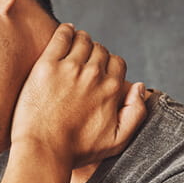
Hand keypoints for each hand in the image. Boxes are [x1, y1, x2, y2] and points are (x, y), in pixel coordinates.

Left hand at [10, 23, 147, 168]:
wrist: (44, 151)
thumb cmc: (78, 150)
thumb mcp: (117, 141)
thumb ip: (136, 114)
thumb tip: (140, 86)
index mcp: (111, 89)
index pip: (117, 63)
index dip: (110, 66)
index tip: (100, 71)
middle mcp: (94, 75)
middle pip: (100, 50)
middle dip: (95, 54)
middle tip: (85, 61)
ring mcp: (70, 68)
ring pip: (83, 40)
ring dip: (82, 40)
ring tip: (75, 47)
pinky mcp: (47, 65)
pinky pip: (61, 36)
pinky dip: (66, 31)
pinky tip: (66, 32)